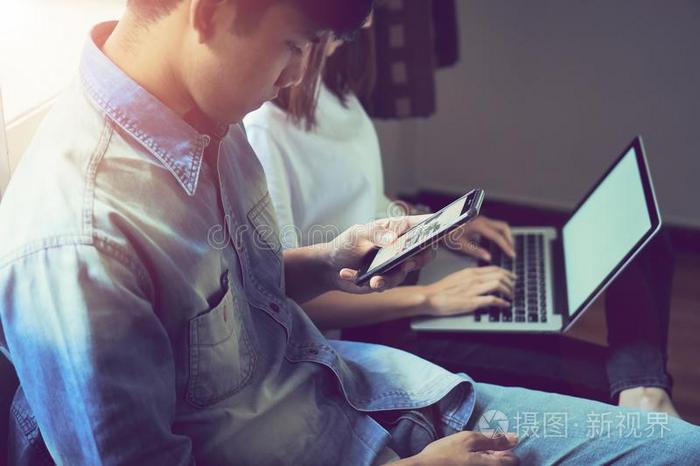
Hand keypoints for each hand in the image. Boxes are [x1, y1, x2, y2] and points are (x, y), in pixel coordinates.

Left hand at [325, 216, 435, 293]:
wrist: (330, 268)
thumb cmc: (346, 244)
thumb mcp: (357, 234)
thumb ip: (376, 233)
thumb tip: (393, 238)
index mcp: (396, 229)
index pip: (421, 226)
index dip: (435, 227)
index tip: (444, 229)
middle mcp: (400, 247)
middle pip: (424, 252)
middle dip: (420, 258)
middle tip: (408, 263)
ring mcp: (395, 265)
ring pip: (405, 272)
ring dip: (389, 277)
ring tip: (374, 280)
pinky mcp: (386, 280)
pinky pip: (386, 284)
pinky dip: (370, 283)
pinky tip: (351, 276)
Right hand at [400, 431, 518, 465]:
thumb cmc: (445, 454)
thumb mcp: (469, 440)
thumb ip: (494, 439)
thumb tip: (516, 437)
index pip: (514, 460)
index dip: (505, 448)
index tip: (491, 443)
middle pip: (503, 464)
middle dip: (494, 454)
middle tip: (476, 448)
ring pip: (490, 465)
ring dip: (484, 458)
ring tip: (467, 454)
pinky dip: (476, 462)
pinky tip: (464, 460)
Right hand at [422, 266, 514, 316]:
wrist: (430, 297)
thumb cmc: (441, 290)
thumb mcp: (458, 278)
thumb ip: (470, 278)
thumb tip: (482, 280)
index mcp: (470, 272)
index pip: (494, 269)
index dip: (506, 273)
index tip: (511, 277)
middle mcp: (473, 278)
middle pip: (499, 275)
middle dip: (510, 281)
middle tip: (514, 287)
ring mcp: (473, 290)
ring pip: (498, 285)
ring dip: (508, 291)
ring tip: (511, 296)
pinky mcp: (472, 302)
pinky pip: (492, 300)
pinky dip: (501, 302)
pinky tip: (505, 305)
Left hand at [445, 216, 514, 261]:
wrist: (439, 224)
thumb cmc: (448, 233)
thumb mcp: (460, 245)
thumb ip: (476, 251)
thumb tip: (489, 258)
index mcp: (478, 226)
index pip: (497, 237)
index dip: (506, 246)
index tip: (512, 255)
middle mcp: (482, 220)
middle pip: (503, 227)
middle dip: (510, 239)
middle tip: (512, 251)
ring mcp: (481, 218)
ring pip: (500, 225)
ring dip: (506, 235)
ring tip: (507, 246)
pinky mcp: (480, 220)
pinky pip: (494, 225)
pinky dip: (500, 232)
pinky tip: (499, 241)